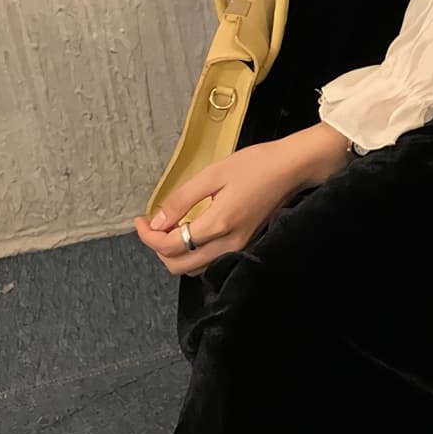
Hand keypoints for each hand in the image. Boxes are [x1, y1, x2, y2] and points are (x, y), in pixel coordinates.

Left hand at [134, 123, 355, 276]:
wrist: (293, 168)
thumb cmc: (256, 164)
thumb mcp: (213, 174)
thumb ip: (182, 199)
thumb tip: (155, 222)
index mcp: (218, 224)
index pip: (170, 245)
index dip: (147, 236)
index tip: (138, 219)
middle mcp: (228, 245)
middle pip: (178, 266)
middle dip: (158, 248)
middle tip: (152, 225)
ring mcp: (239, 248)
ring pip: (194, 268)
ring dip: (175, 254)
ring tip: (170, 228)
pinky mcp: (246, 245)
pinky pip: (210, 261)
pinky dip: (193, 253)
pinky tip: (192, 231)